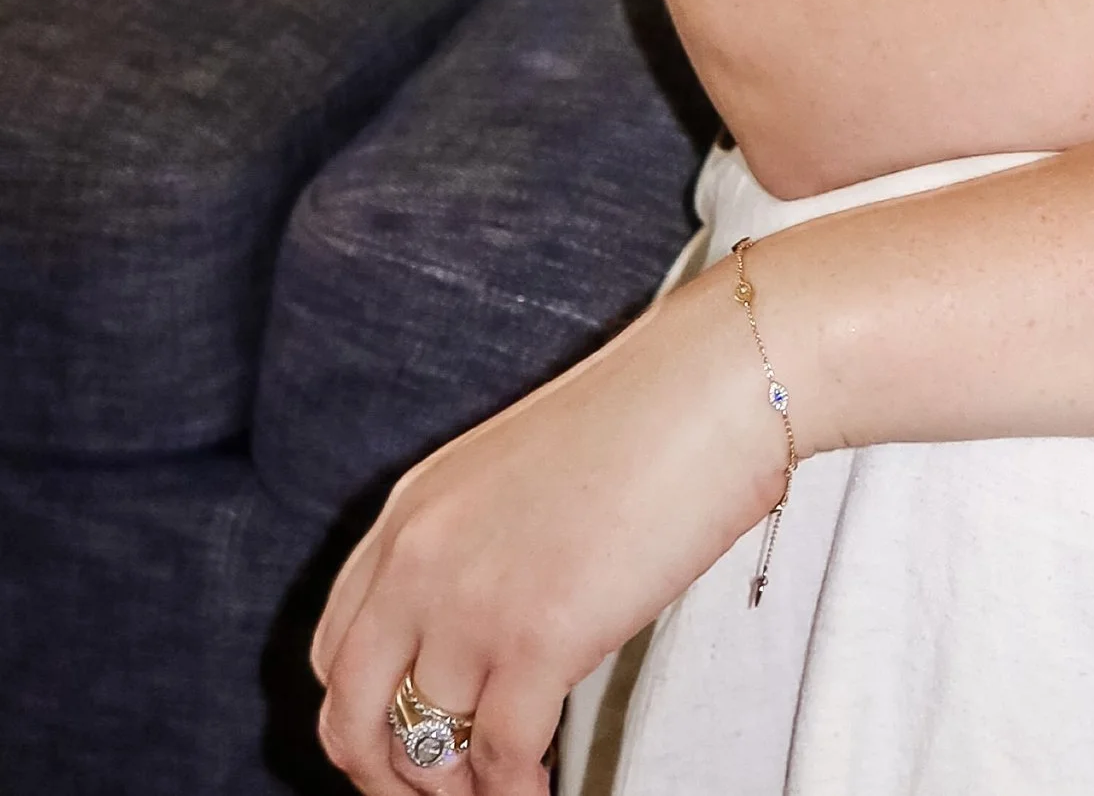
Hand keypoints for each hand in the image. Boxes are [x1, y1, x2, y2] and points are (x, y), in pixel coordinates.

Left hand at [310, 258, 788, 794]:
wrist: (715, 381)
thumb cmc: (651, 411)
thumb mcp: (521, 471)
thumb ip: (479, 544)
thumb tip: (487, 629)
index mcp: (412, 512)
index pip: (337, 648)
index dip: (363, 715)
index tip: (402, 743)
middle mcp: (419, 560)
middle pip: (352, 715)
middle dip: (389, 777)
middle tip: (442, 795)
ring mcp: (470, 603)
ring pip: (424, 752)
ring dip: (461, 792)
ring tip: (506, 793)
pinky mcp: (536, 639)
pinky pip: (500, 759)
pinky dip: (516, 793)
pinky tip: (543, 789)